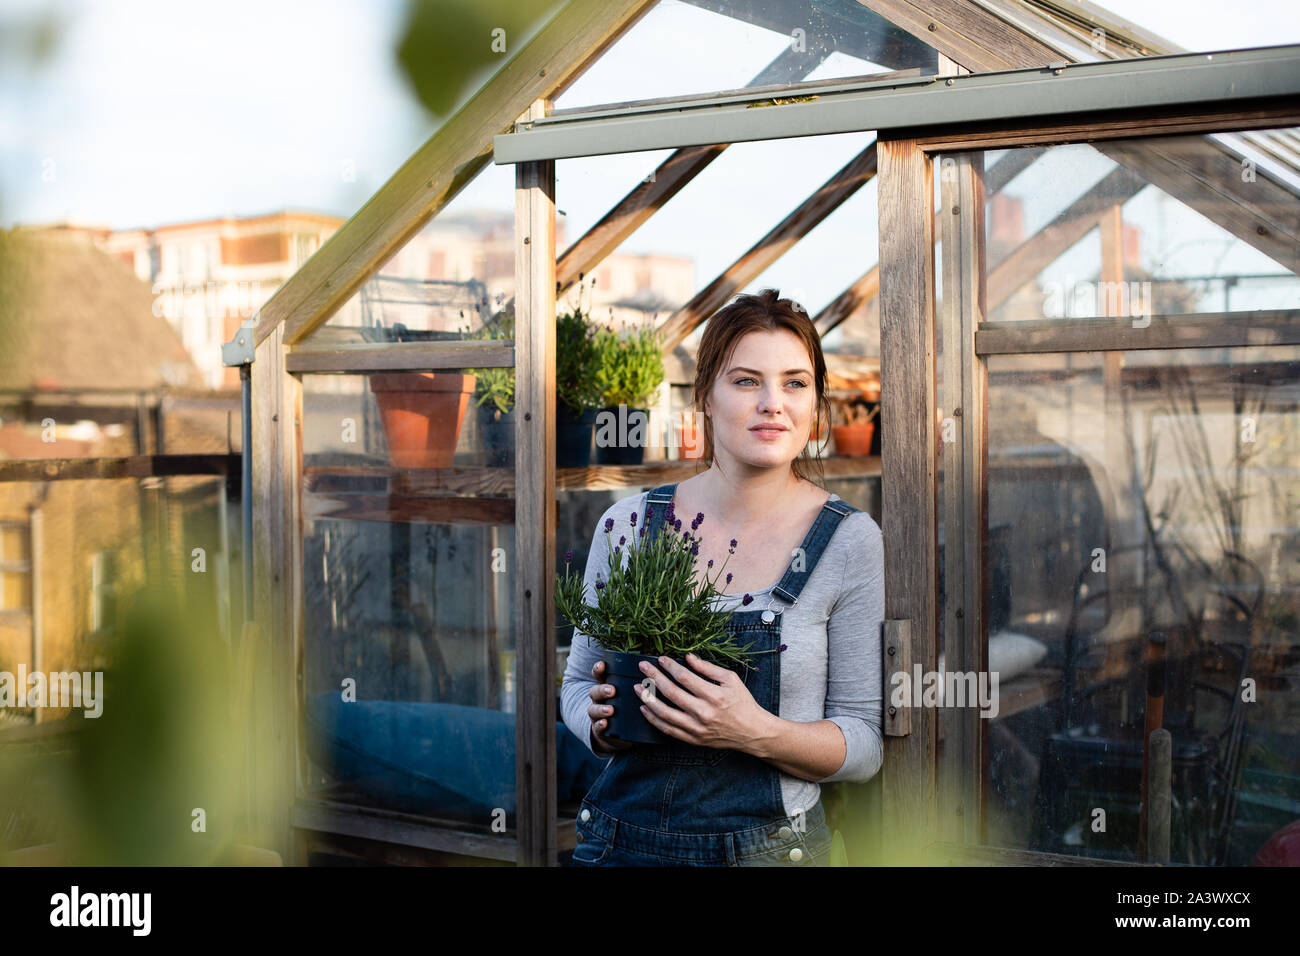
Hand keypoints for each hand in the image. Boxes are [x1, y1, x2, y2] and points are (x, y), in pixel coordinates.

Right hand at [587, 660, 634, 754]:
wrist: (615, 735)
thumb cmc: (625, 710)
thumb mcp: (629, 697)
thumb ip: (637, 688)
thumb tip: (656, 676)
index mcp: (607, 688)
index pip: (599, 676)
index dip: (598, 669)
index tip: (603, 665)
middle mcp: (599, 700)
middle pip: (595, 691)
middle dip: (602, 690)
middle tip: (612, 690)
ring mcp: (597, 714)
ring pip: (593, 709)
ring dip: (601, 709)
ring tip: (610, 710)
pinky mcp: (599, 729)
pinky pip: (597, 727)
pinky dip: (600, 725)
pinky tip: (605, 723)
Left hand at [634, 653, 769, 752]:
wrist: (752, 732)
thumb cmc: (743, 703)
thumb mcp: (731, 679)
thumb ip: (708, 668)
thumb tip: (688, 657)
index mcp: (714, 695)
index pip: (684, 677)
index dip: (670, 666)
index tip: (660, 659)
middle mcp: (703, 713)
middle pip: (671, 693)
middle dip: (654, 677)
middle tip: (643, 667)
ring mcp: (696, 728)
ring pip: (665, 713)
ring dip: (648, 699)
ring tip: (638, 687)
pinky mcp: (693, 739)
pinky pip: (668, 730)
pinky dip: (653, 719)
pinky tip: (644, 709)